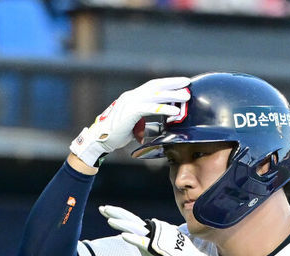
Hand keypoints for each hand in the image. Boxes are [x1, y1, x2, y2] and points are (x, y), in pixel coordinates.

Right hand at [70, 77, 189, 167]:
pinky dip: (164, 108)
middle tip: (187, 83)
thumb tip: (165, 124)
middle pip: (155, 86)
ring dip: (171, 95)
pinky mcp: (130, 111)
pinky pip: (150, 108)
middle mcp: (132, 96)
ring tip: (186, 97)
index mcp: (134, 97)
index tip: (182, 82)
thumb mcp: (139, 125)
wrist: (102, 139)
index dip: (168, 83)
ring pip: (154, 95)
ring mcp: (130, 102)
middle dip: (172, 84)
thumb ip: (151, 122)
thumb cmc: (120, 133)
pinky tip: (175, 111)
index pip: (153, 86)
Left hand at [101, 206, 230, 255]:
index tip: (103, 211)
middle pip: (133, 221)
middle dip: (118, 214)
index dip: (117, 216)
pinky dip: (136, 239)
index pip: (131, 224)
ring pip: (140, 229)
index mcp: (148, 239)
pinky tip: (123, 236)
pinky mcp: (164, 250)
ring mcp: (160, 242)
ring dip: (125, 224)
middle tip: (103, 208)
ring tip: (110, 220)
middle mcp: (154, 236)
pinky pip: (147, 243)